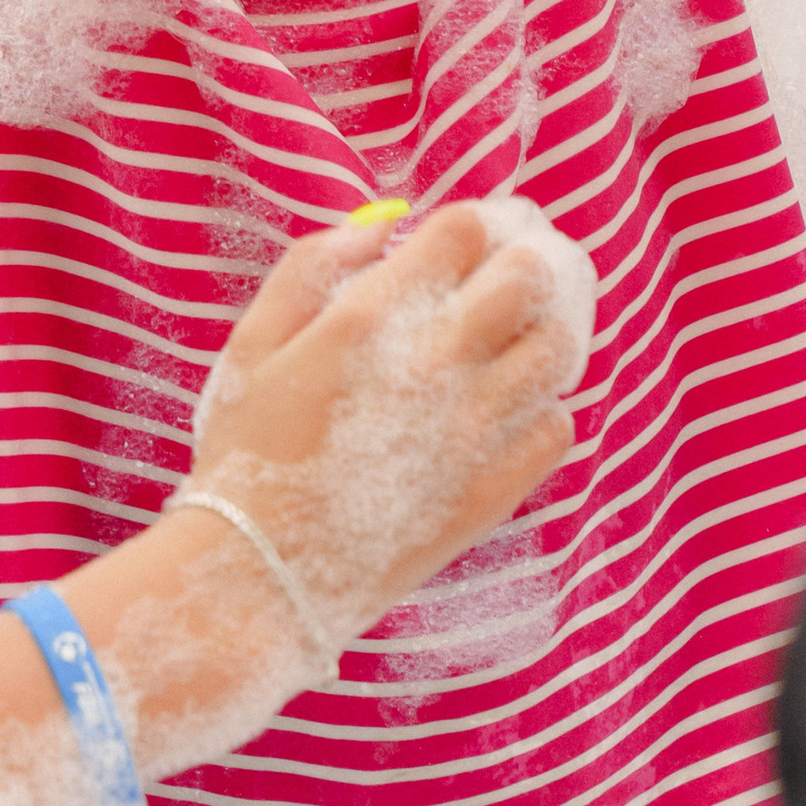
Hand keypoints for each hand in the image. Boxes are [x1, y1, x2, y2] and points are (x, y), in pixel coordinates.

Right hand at [181, 202, 584, 647]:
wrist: (259, 579)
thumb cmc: (246, 452)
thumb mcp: (255, 341)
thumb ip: (312, 265)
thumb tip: (381, 227)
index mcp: (372, 318)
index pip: (467, 230)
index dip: (469, 225)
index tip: (458, 244)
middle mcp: (434, 367)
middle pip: (530, 277)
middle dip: (521, 263)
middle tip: (501, 279)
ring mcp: (471, 433)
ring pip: (558, 350)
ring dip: (543, 330)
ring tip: (514, 340)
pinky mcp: (490, 493)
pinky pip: (556, 428)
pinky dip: (542, 409)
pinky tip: (506, 411)